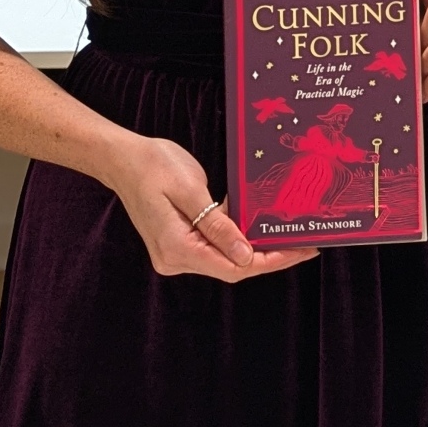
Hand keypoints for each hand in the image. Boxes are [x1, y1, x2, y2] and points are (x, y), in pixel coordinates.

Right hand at [105, 132, 318, 283]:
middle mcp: (174, 259)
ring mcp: (174, 253)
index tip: (299, 251)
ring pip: (224, 258)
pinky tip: (257, 226)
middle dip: (268, 256)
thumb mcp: (191, 190)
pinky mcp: (177, 242)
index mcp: (177, 248)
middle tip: (303, 243)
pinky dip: (236, 238)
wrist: (123, 159)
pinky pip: (213, 246)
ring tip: (287, 236)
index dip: (270, 262)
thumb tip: (245, 255)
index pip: (233, 267)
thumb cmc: (153, 166)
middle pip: (231, 266)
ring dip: (254, 248)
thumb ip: (218, 225)